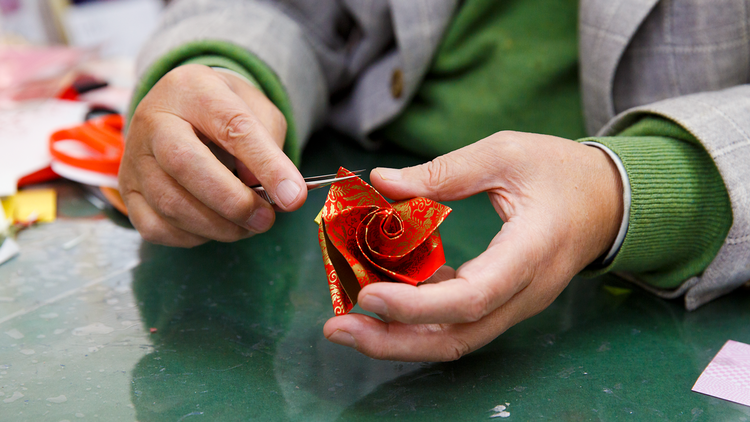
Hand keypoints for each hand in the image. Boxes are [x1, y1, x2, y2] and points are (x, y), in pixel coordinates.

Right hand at [120, 65, 305, 246]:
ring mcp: (134, 158)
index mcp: (192, 89)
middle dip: (234, 202)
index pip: (232, 126)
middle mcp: (153, 120)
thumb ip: (269, 144)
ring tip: (249, 225)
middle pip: (185, 164)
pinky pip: (156, 227)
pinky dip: (193, 237)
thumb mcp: (258, 111)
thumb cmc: (226, 112)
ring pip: (170, 203)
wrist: (183, 111)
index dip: (266, 165)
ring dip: (219, 226)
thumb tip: (268, 191)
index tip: (293, 196)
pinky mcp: (128, 192)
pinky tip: (216, 227)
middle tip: (266, 219)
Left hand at [323, 131, 623, 360]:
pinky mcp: (504, 301)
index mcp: (531, 253)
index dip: (418, 304)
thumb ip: (443, 170)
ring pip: (455, 339)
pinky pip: (458, 321)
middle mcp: (525, 292)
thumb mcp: (505, 153)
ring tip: (346, 322)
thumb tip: (382, 182)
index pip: (474, 296)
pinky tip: (382, 297)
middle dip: (394, 341)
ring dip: (399, 337)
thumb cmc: (562, 172)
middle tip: (337, 328)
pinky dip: (417, 318)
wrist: (608, 200)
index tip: (368, 294)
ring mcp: (516, 303)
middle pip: (457, 337)